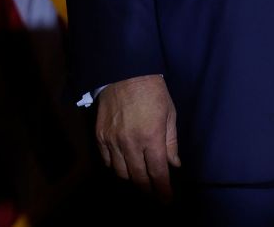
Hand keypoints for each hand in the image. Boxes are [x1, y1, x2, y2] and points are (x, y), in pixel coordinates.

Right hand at [95, 74, 180, 200]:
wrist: (124, 73)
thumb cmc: (154, 92)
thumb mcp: (170, 114)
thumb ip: (171, 142)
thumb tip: (174, 164)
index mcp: (151, 137)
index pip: (157, 172)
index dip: (162, 190)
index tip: (166, 200)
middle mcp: (130, 143)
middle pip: (138, 177)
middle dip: (148, 190)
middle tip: (154, 197)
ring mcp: (112, 141)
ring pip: (121, 173)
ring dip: (132, 180)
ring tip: (140, 182)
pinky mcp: (99, 137)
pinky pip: (107, 162)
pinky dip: (116, 168)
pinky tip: (124, 168)